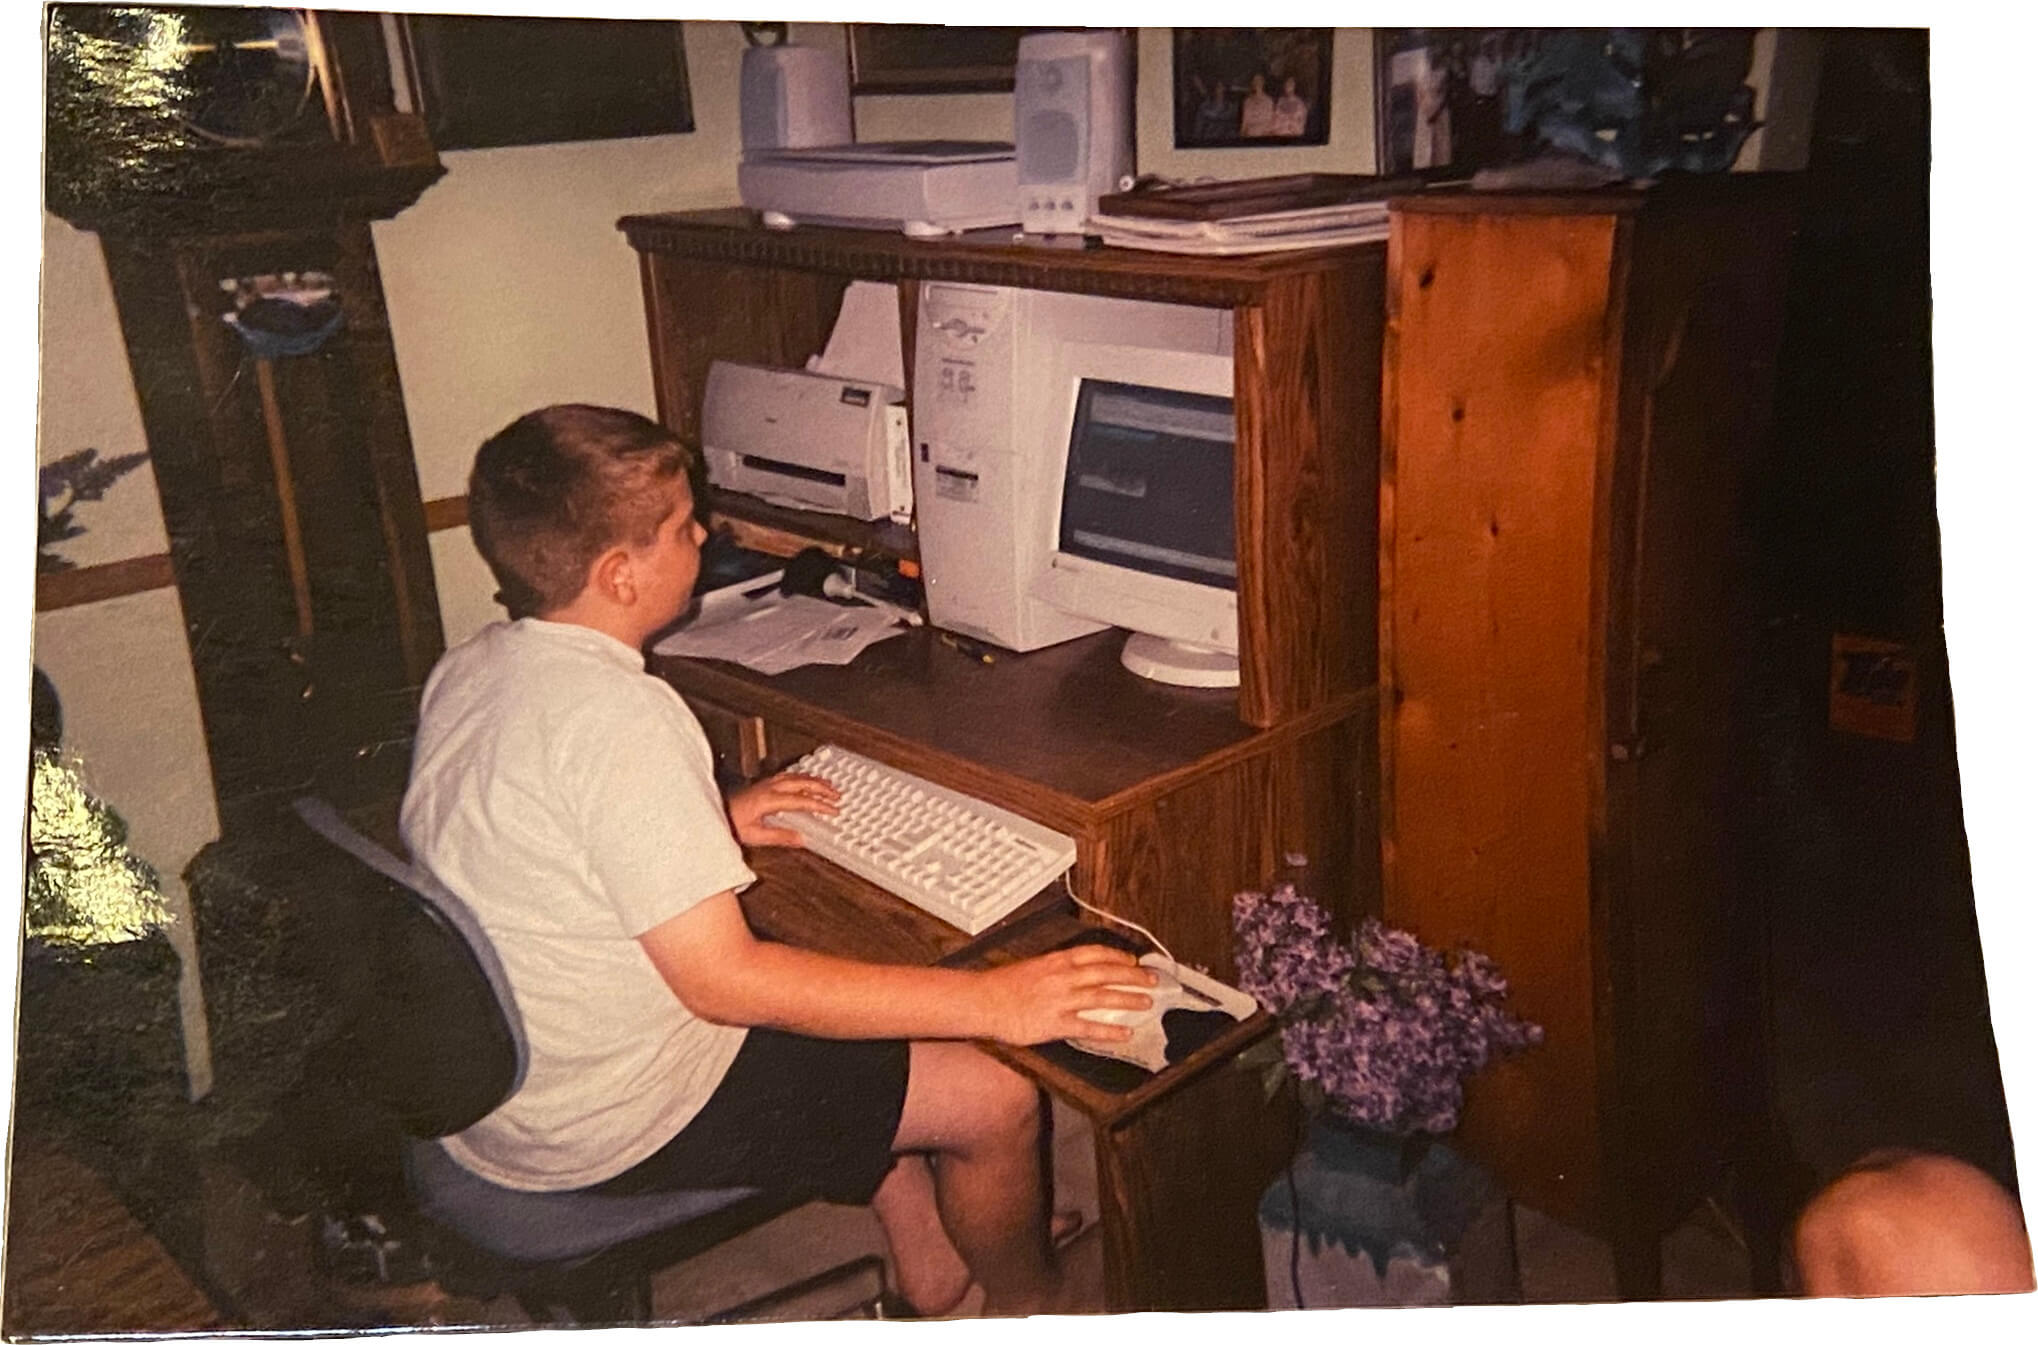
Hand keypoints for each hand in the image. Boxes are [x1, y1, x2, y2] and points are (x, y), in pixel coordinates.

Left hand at [727, 771, 838, 847]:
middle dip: (822, 788)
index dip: (819, 804)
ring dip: (813, 780)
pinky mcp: (762, 783)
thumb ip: (780, 837)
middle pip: (802, 783)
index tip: (833, 809)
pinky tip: (805, 779)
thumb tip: (801, 839)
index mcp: (768, 800)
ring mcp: (765, 783)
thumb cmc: (731, 824)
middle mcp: (768, 788)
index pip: (801, 800)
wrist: (715, 813)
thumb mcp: (755, 836)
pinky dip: (801, 776)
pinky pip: (787, 775)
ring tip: (828, 785)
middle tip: (837, 794)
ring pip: (795, 776)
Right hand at [973, 945, 1156, 1046]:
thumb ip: (1055, 968)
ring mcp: (1061, 1000)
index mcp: (1057, 960)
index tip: (1133, 959)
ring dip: (1128, 998)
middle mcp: (1063, 977)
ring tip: (1147, 1002)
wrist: (982, 1001)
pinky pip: (1088, 1027)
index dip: (1119, 955)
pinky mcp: (1055, 1023)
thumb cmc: (1001, 985)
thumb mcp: (1032, 966)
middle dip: (1133, 975)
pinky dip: (1109, 1030)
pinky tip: (1125, 1033)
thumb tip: (1075, 971)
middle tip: (1152, 979)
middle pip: (1106, 972)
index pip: (1096, 953)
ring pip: (1103, 996)